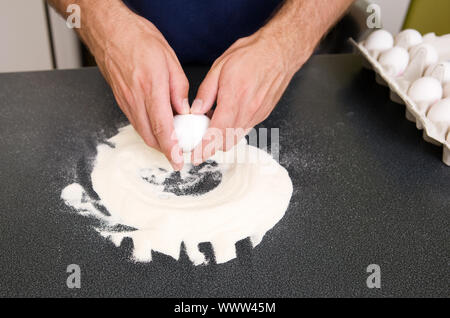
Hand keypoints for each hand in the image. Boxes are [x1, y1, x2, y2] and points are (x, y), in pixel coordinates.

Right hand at [83, 4, 187, 169]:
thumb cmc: (139, 39)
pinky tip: (159, 127)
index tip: (178, 161)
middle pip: (150, 136)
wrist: (110, 31)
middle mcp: (135, 98)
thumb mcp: (169, 60)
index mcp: (150, 87)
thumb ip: (179, 89)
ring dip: (157, 141)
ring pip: (142, 131)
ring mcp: (125, 101)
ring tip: (172, 143)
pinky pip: (136, 122)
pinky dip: (148, 130)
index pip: (162, 127)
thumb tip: (185, 111)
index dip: (171, 148)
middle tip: (180, 154)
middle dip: (166, 150)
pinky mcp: (121, 100)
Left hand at [190, 30, 300, 163]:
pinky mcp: (263, 115)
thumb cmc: (251, 54)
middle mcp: (248, 111)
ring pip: (236, 137)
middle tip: (198, 140)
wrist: (280, 51)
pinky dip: (233, 129)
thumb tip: (196, 110)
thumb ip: (207, 92)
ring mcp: (257, 115)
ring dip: (222, 138)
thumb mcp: (220, 66)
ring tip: (212, 124)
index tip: (194, 157)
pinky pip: (244, 129)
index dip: (204, 148)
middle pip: (226, 142)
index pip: (217, 133)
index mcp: (234, 98)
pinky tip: (227, 117)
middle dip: (211, 146)